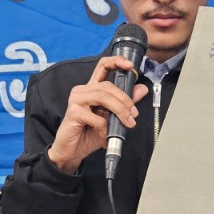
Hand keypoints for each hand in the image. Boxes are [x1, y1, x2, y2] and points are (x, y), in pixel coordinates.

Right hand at [45, 55, 148, 173]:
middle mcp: (82, 91)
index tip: (130, 65)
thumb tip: (142, 89)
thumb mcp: (111, 118)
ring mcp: (76, 100)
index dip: (116, 62)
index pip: (102, 66)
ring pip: (103, 97)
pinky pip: (97, 118)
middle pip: (108, 86)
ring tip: (127, 123)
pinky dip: (105, 128)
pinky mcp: (73, 112)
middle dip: (125, 100)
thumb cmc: (89, 134)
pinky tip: (105, 136)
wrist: (72, 151)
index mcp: (91, 89)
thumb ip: (125, 103)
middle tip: (134, 115)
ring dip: (119, 111)